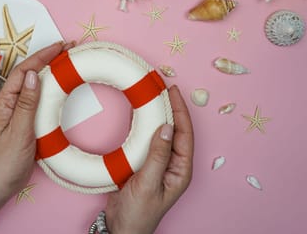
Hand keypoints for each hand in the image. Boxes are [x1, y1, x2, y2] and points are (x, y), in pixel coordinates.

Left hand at [0, 41, 73, 201]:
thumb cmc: (6, 161)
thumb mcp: (19, 132)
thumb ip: (26, 104)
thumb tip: (32, 75)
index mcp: (4, 102)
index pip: (23, 71)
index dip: (42, 56)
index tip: (60, 46)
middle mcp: (9, 102)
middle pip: (28, 72)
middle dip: (47, 57)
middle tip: (69, 47)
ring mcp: (16, 110)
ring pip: (33, 83)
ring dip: (49, 69)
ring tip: (66, 59)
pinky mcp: (24, 119)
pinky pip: (36, 96)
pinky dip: (49, 86)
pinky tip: (58, 84)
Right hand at [105, 85, 193, 233]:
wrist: (121, 229)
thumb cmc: (139, 214)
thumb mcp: (148, 183)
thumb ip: (158, 156)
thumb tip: (166, 127)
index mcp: (180, 170)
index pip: (185, 134)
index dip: (181, 111)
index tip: (173, 92)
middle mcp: (173, 165)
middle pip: (176, 130)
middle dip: (172, 108)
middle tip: (164, 87)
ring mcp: (159, 164)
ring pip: (162, 133)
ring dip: (159, 115)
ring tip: (155, 96)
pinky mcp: (144, 164)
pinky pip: (148, 140)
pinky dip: (144, 126)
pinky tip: (140, 116)